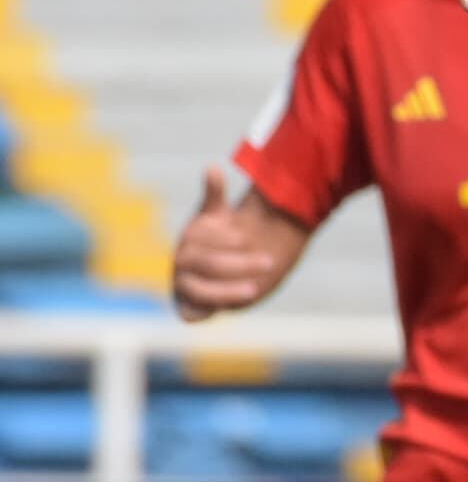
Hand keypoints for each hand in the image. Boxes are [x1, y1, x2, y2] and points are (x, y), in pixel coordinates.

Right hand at [170, 167, 292, 320]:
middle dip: (238, 263)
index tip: (245, 235)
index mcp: (190, 239)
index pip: (198, 239)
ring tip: (256, 289)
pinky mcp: (191, 306)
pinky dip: (204, 310)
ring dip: (226, 291)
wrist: (226, 264)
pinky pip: (190, 313)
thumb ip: (215, 194)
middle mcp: (182, 263)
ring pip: (198, 291)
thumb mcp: (220, 216)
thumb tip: (212, 167)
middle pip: (204, 265)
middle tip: (271, 261)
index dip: (221, 238)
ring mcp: (185, 286)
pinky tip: (225, 309)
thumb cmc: (224, 238)